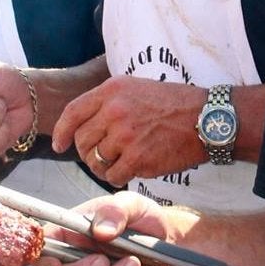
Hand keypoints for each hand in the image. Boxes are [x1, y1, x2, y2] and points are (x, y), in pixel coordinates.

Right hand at [32, 192, 170, 265]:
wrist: (164, 234)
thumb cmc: (139, 215)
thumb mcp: (130, 203)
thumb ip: (114, 212)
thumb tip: (100, 231)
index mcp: (72, 231)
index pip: (45, 247)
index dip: (43, 259)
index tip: (56, 265)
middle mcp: (77, 256)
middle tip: (105, 261)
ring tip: (136, 263)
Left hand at [54, 76, 205, 185]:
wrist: (206, 118)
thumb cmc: (174, 104)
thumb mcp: (137, 88)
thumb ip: (109, 101)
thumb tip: (85, 123)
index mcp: (112, 90)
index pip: (73, 112)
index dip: (62, 131)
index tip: (59, 144)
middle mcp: (114, 111)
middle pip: (82, 141)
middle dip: (86, 153)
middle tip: (100, 156)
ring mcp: (125, 135)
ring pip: (95, 161)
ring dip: (103, 167)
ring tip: (119, 162)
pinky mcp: (138, 158)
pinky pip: (112, 176)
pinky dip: (116, 177)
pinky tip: (129, 171)